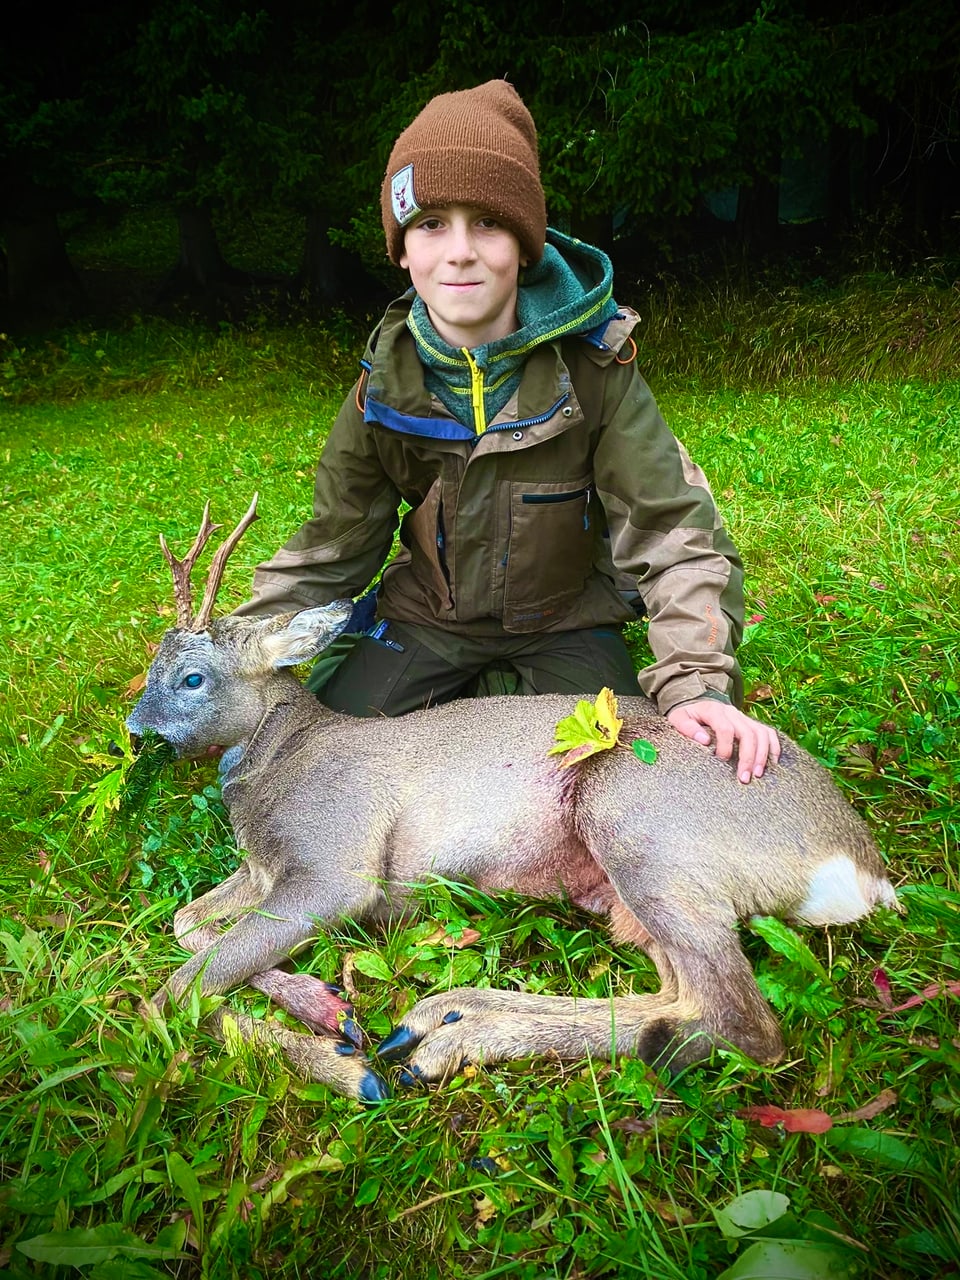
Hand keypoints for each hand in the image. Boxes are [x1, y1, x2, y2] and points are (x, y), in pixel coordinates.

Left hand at [666, 699, 780, 782]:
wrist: (698, 701)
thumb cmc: (688, 714)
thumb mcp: (678, 717)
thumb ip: (687, 727)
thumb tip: (704, 740)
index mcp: (714, 711)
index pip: (726, 728)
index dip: (726, 746)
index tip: (722, 760)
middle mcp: (733, 713)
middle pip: (748, 733)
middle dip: (748, 757)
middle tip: (744, 778)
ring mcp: (744, 718)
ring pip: (761, 734)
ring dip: (762, 755)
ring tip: (758, 774)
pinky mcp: (751, 723)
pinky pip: (768, 733)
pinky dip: (773, 747)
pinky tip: (772, 763)